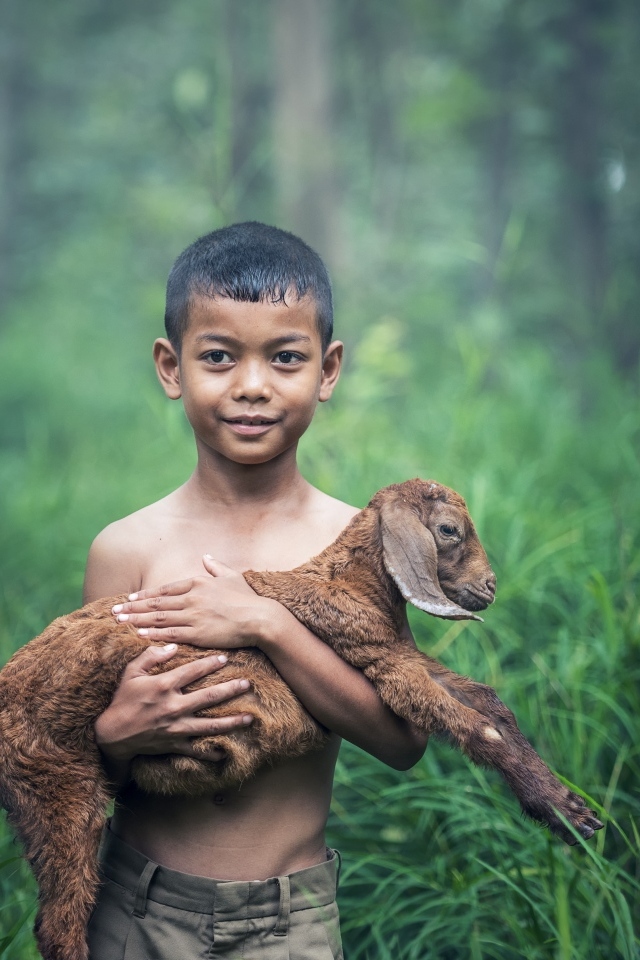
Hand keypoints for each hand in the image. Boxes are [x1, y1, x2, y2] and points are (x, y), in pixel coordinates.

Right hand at [94, 643, 253, 768]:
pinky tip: (226, 751)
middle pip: (209, 697)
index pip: (192, 671)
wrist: (112, 735)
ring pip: (209, 726)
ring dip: (231, 722)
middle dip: (230, 690)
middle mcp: (173, 707)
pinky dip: (211, 752)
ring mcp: (176, 728)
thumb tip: (172, 646)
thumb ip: (150, 656)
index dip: (210, 663)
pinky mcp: (174, 744)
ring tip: (249, 718)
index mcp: (163, 686)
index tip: (226, 658)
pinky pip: (196, 750)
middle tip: (248, 684)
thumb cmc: (122, 700)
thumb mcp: (131, 673)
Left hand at [110, 556, 277, 648]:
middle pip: (155, 603)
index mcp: (197, 583)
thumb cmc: (248, 598)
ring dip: (136, 620)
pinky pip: (169, 633)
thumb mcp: (232, 576)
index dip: (145, 595)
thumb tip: (206, 556)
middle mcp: (191, 598)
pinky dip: (152, 633)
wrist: (260, 618)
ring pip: (158, 618)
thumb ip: (216, 566)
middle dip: (132, 607)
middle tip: (113, 611)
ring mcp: (193, 616)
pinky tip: (138, 634)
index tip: (129, 598)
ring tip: (119, 622)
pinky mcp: (197, 633)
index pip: (164, 589)